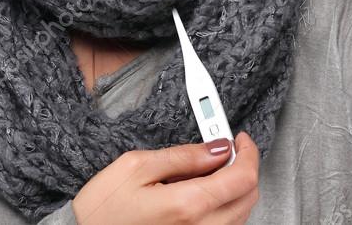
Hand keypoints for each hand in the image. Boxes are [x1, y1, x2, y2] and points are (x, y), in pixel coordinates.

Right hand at [72, 131, 260, 224]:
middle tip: (223, 150)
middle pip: (248, 196)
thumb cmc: (103, 208)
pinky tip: (201, 194)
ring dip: (233, 188)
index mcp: (187, 205)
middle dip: (243, 167)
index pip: (242, 177)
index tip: (240, 139)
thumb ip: (183, 155)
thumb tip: (217, 147)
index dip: (247, 152)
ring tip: (206, 172)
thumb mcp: (137, 166)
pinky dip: (223, 206)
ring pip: (239, 213)